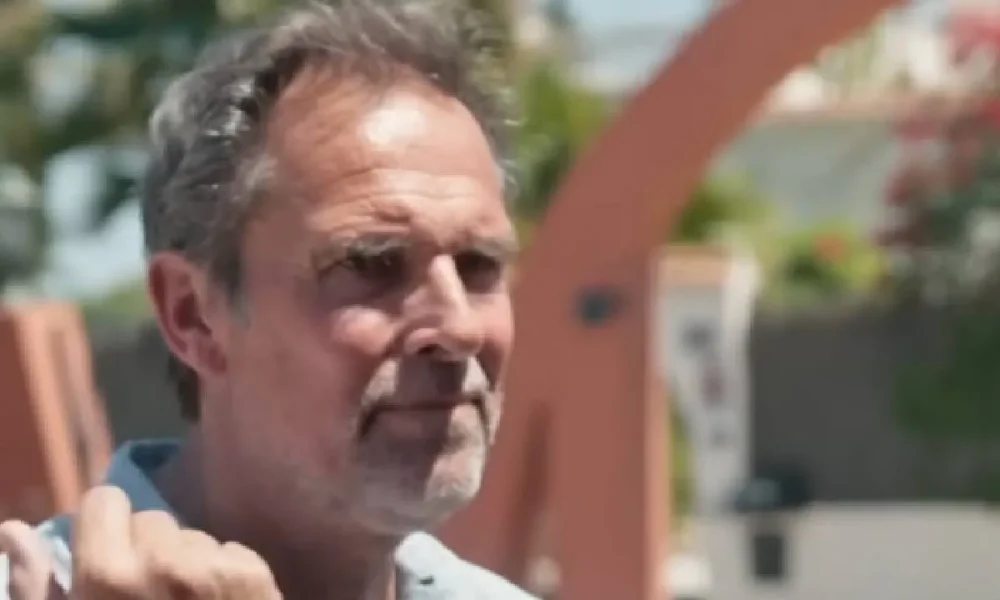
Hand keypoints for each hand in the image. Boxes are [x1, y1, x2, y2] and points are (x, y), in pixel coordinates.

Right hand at [2, 486, 282, 599]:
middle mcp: (164, 563)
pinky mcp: (255, 579)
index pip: (106, 501)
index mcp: (107, 578)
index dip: (103, 528)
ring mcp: (215, 570)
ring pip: (192, 537)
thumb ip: (36, 589)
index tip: (105, 557)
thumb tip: (12, 532)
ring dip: (185, 564)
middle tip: (144, 599)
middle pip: (151, 520)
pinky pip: (229, 551)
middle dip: (144, 550)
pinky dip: (222, 576)